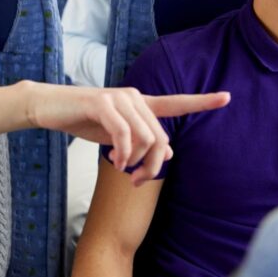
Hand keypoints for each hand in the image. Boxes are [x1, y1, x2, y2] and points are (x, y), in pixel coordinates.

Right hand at [26, 83, 230, 184]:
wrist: (49, 107)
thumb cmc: (82, 119)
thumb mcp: (114, 134)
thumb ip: (141, 140)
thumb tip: (170, 151)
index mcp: (139, 103)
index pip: (176, 103)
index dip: (203, 101)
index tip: (227, 97)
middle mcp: (133, 96)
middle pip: (161, 137)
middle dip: (152, 165)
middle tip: (135, 180)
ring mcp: (118, 98)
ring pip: (145, 137)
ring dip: (135, 161)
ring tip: (120, 167)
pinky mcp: (102, 103)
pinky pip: (124, 134)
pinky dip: (123, 152)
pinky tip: (114, 159)